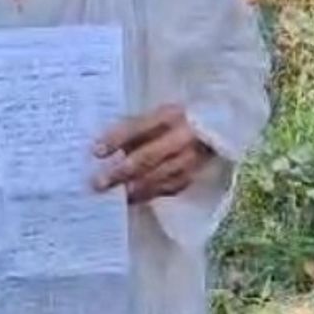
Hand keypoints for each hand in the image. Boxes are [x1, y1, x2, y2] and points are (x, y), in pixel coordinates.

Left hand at [93, 105, 214, 203]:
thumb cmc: (179, 121)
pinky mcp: (195, 174)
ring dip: (134, 187)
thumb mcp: (159, 115)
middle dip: (121, 172)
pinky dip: (150, 193)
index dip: (117, 139)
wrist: (218, 127)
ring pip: (159, 176)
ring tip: (114, 194)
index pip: (140, 127)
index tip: (96, 151)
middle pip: (148, 156)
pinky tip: (133, 198)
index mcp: (171, 115)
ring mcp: (191, 158)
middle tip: (98, 183)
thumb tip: (102, 148)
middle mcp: (182, 136)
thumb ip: (134, 129)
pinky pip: (170, 187)